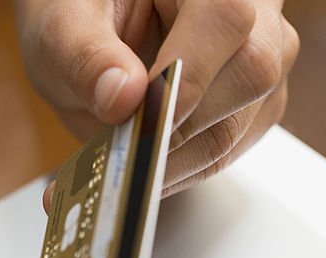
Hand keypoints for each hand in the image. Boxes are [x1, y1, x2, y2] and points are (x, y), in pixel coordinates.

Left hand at [17, 0, 298, 200]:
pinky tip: (139, 172)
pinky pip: (228, 151)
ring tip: (118, 173)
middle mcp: (253, 10)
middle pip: (249, 75)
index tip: (142, 120)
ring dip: (174, 162)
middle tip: (120, 154)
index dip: (190, 77)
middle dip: (178, 129)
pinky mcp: (253, 107)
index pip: (225, 19)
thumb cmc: (82, 16)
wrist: (92, 35)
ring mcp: (263, 60)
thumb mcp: (62, 27)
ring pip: (239, 125)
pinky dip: (179, 171)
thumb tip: (122, 98)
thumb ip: (86, 56)